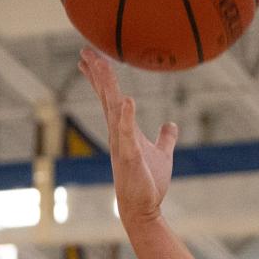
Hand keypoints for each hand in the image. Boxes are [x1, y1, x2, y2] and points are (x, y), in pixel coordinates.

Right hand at [78, 47, 177, 227]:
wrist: (143, 207)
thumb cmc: (149, 182)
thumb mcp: (162, 154)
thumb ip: (165, 138)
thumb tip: (172, 125)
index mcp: (124, 131)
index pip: (110, 99)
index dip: (101, 79)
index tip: (92, 58)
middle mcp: (118, 134)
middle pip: (107, 98)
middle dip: (98, 75)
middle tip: (86, 51)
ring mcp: (121, 144)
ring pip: (113, 110)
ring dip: (108, 88)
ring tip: (102, 65)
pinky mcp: (129, 156)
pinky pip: (127, 134)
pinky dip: (127, 118)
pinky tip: (127, 100)